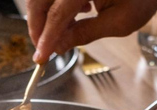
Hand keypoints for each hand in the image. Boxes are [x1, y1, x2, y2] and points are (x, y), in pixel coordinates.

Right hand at [26, 0, 156, 62]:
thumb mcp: (119, 22)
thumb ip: (85, 34)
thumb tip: (58, 47)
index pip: (58, 13)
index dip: (47, 37)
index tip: (41, 57)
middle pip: (40, 0)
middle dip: (38, 26)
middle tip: (43, 48)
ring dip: (45, 16)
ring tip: (62, 32)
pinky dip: (55, 7)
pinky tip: (74, 14)